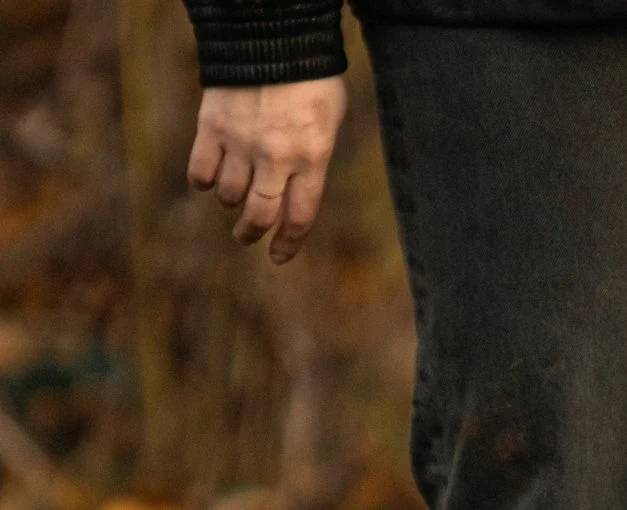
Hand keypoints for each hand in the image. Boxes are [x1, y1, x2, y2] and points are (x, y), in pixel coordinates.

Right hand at [187, 78, 347, 264]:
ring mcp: (241, 142)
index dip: (288, 244)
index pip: (299, 217)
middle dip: (252, 232)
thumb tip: (296, 191)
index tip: (278, 258)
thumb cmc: (310, 80)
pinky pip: (200, 171)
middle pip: (260, 214)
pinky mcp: (212, 126)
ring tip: (234, 192)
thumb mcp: (329, 123)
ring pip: (228, 195)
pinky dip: (203, 179)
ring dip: (230, 199)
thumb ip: (313, 159)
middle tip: (246, 237)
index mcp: (312, 158)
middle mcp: (276, 157)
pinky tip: (209, 176)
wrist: (273, 37)